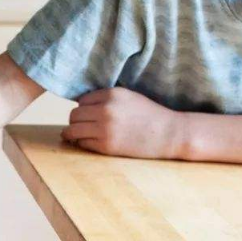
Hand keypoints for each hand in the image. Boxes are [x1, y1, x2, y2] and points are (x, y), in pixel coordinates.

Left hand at [62, 88, 187, 159]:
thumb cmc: (149, 115)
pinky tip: (90, 143)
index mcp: (111, 94)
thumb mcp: (128, 97)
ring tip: (75, 136)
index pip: (81, 101)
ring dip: (73, 133)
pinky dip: (82, 143)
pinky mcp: (106, 146)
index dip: (84, 108)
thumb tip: (79, 105)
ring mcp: (104, 129)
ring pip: (73, 130)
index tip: (89, 114)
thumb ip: (106, 99)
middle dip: (76, 121)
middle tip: (82, 126)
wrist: (168, 134)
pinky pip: (82, 143)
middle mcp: (105, 110)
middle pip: (74, 115)